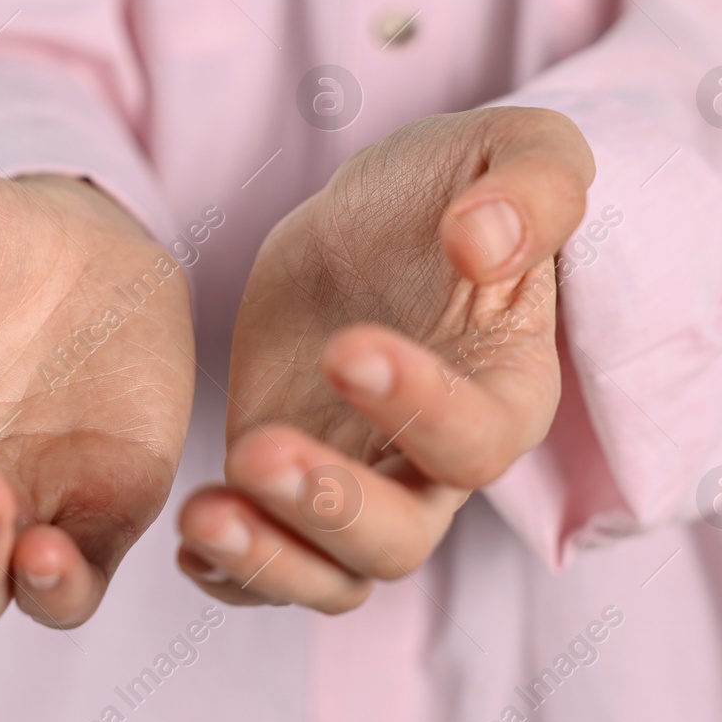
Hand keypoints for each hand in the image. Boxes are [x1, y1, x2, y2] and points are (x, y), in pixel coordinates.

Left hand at [176, 107, 593, 611]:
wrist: (378, 215)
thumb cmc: (459, 183)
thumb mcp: (516, 149)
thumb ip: (533, 189)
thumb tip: (486, 246)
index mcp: (506, 386)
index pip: (480, 436)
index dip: (418, 408)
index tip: (344, 347)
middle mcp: (437, 460)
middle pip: (401, 537)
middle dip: (329, 508)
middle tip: (255, 451)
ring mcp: (362, 479)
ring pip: (336, 572)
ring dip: (270, 558)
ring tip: (201, 515)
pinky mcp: (294, 478)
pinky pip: (274, 561)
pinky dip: (233, 569)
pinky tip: (188, 538)